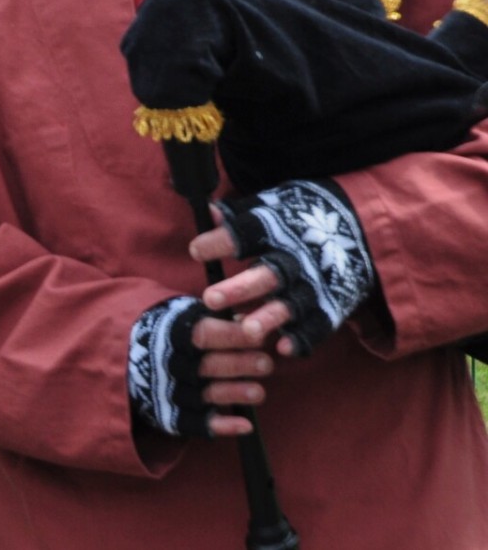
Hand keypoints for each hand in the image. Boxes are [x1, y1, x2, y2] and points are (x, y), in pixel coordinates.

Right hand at [129, 296, 274, 438]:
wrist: (124, 357)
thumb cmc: (165, 334)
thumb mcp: (181, 316)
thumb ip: (212, 319)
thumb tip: (250, 320)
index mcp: (171, 335)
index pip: (205, 334)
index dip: (233, 335)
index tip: (257, 335)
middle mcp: (169, 364)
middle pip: (209, 365)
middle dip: (240, 364)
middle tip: (265, 364)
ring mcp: (170, 391)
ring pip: (207, 394)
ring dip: (235, 393)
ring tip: (258, 392)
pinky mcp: (171, 415)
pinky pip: (198, 424)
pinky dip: (222, 426)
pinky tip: (245, 425)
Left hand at [191, 178, 374, 358]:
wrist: (357, 226)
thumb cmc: (297, 217)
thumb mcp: (270, 206)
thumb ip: (238, 214)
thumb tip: (206, 212)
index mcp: (277, 229)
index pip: (246, 234)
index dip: (222, 242)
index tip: (196, 251)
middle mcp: (296, 259)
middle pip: (267, 275)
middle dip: (240, 288)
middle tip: (211, 299)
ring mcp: (315, 285)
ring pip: (290, 305)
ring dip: (268, 318)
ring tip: (246, 330)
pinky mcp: (330, 306)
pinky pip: (317, 326)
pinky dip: (302, 339)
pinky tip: (282, 348)